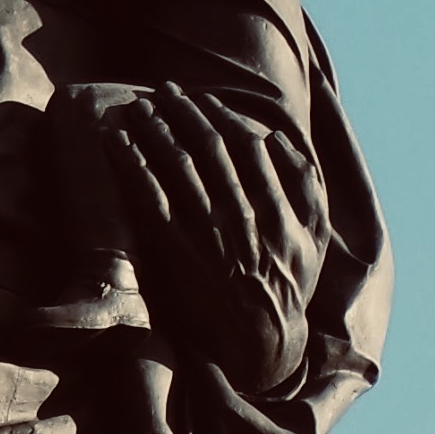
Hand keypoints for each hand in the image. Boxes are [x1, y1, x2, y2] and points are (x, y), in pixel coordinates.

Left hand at [102, 85, 328, 392]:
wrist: (263, 342)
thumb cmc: (291, 288)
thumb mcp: (315, 237)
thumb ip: (306, 187)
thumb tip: (280, 139)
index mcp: (277, 205)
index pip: (246, 144)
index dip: (223, 115)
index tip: (205, 100)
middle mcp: (242, 214)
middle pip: (209, 147)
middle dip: (185, 112)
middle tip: (164, 91)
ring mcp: (208, 233)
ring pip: (178, 165)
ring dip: (156, 130)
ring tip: (139, 108)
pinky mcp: (177, 253)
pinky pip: (150, 199)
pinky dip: (133, 165)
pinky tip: (118, 143)